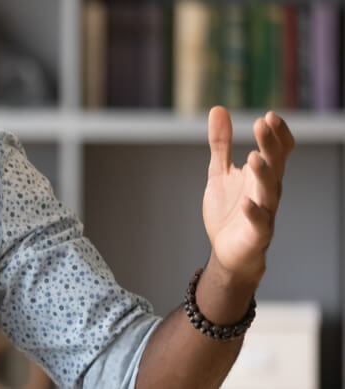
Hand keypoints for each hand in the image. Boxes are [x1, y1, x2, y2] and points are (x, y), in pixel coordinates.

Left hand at [202, 106, 293, 283]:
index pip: (278, 151)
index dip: (277, 134)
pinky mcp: (256, 234)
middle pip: (275, 165)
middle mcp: (268, 191)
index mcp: (263, 175)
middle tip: (264, 123)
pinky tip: (246, 202)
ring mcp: (265, 212)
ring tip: (254, 156)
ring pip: (270, 191)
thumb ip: (221, 144)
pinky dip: (253, 212)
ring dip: (263, 174)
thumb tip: (218, 109)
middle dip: (270, 144)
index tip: (268, 116)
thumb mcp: (220, 172)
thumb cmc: (229, 210)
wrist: (227, 250)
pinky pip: (259, 222)